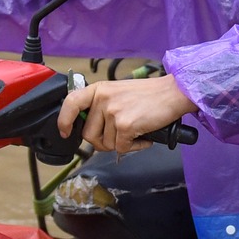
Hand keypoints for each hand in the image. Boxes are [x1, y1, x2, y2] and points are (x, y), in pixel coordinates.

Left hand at [58, 74, 195, 153]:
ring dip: (120, 145)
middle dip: (103, 142)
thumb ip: (102, 106)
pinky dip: (134, 148)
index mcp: (99, 89)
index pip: (71, 103)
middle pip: (89, 135)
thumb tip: (91, 130)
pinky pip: (122, 148)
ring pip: (106, 144)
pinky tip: (143, 138)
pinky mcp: (125, 125)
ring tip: (135, 134)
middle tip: (119, 137)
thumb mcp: (118, 92)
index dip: (65, 120)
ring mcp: (113, 112)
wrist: (173, 93)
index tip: (65, 131)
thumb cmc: (150, 94)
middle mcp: (103, 99)